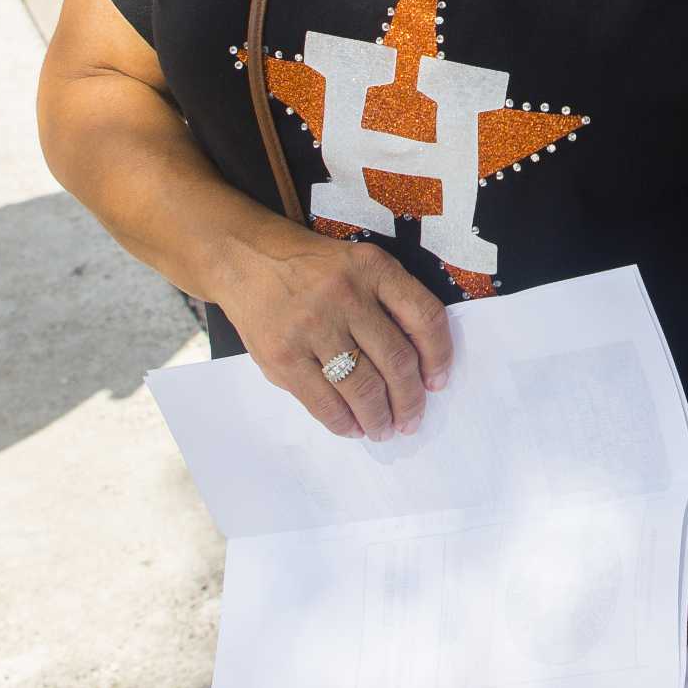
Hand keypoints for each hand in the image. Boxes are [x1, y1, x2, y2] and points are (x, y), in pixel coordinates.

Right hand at [215, 230, 453, 440]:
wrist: (247, 259)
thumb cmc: (313, 267)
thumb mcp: (359, 264)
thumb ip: (389, 300)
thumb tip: (419, 362)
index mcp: (374, 268)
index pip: (425, 316)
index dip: (439, 356)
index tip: (438, 383)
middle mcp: (347, 295)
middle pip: (396, 360)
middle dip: (410, 400)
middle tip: (412, 420)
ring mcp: (313, 327)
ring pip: (362, 387)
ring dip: (379, 417)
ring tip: (384, 429)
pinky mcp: (283, 356)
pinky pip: (323, 401)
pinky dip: (343, 422)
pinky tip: (353, 427)